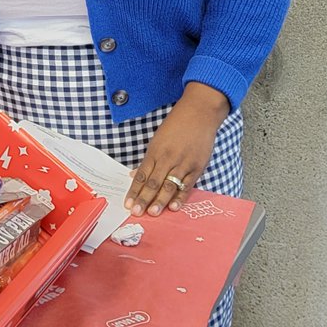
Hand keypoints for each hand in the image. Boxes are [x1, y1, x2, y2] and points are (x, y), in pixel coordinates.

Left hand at [123, 83, 228, 217]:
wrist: (199, 114)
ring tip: (153, 213)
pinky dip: (180, 197)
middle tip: (137, 213)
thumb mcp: (157, 140)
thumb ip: (148, 160)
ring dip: (160, 201)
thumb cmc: (176, 125)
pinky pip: (187, 185)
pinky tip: (174, 207)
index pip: (141, 175)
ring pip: (169, 186)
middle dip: (144, 199)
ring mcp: (183, 163)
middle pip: (153, 182)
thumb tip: (134, 176)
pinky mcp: (197, 167)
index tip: (128, 204)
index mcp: (155, 151)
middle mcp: (167, 158)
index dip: (134, 191)